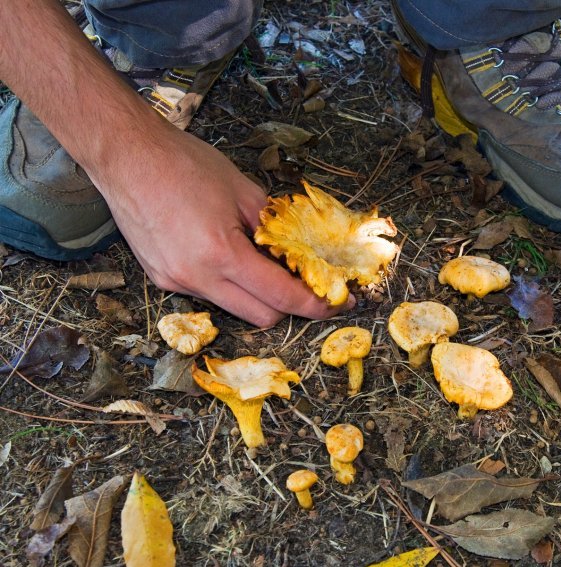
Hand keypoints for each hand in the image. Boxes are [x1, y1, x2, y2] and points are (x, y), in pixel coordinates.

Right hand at [89, 122, 351, 327]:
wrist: (126, 155)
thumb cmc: (183, 163)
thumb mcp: (243, 189)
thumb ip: (274, 228)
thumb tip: (297, 252)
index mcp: (222, 253)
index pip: (280, 295)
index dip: (313, 304)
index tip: (333, 304)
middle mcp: (196, 277)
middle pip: (261, 316)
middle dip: (288, 304)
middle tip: (303, 283)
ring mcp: (176, 282)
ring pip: (233, 307)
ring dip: (255, 293)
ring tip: (259, 260)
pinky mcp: (161, 279)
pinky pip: (207, 294)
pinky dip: (226, 283)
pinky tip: (223, 254)